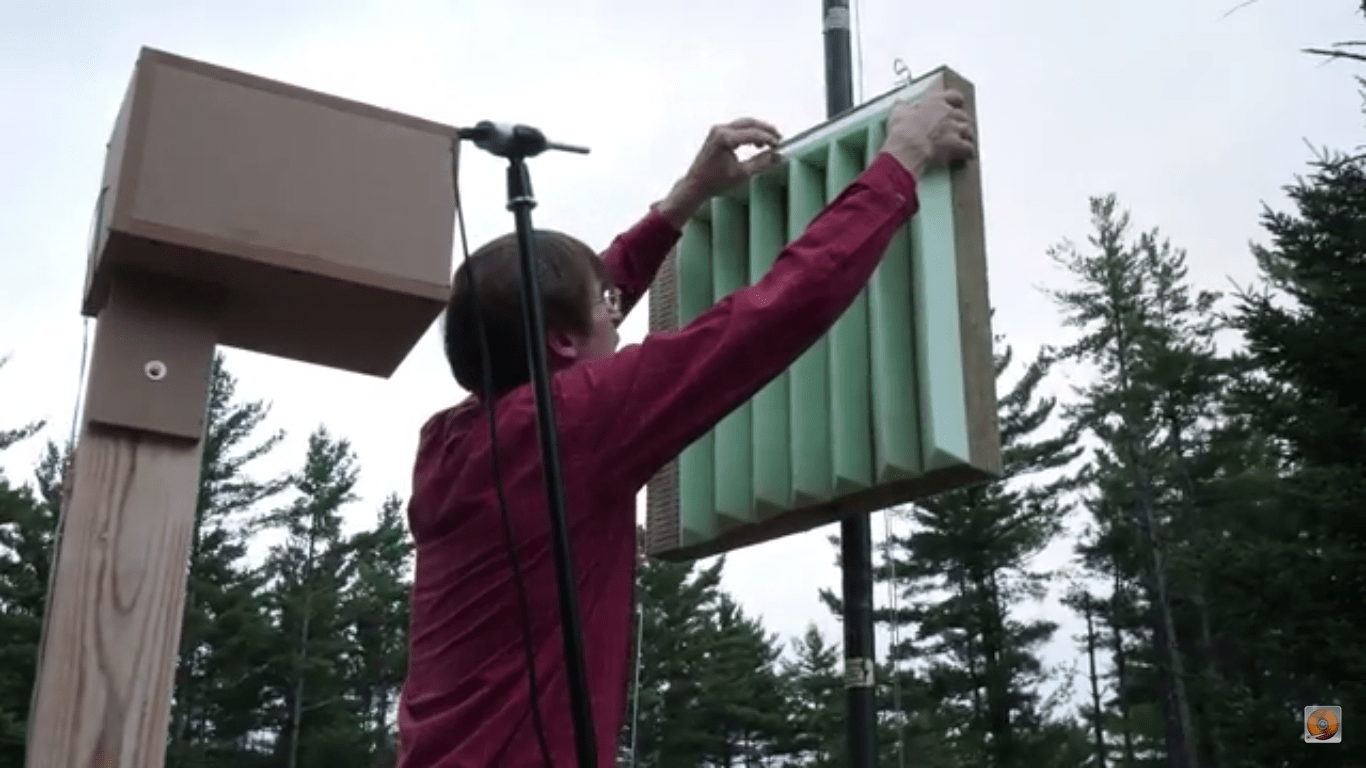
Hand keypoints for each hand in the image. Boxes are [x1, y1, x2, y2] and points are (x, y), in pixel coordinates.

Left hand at [657, 118, 782, 227]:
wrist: (696, 185)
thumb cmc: (714, 182)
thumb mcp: (742, 174)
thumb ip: (761, 163)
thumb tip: (776, 156)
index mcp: (724, 138)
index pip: (753, 133)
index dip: (769, 138)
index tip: (779, 144)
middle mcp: (720, 130)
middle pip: (749, 123)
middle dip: (765, 129)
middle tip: (778, 138)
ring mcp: (717, 130)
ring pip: (744, 123)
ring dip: (758, 130)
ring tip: (769, 143)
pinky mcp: (716, 134)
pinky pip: (737, 128)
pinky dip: (748, 133)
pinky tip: (756, 143)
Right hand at [881, 87, 975, 176]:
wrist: (910, 146)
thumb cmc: (905, 129)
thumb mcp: (900, 112)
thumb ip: (905, 108)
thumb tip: (902, 107)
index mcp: (936, 101)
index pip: (953, 96)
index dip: (956, 100)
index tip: (956, 103)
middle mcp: (948, 113)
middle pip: (962, 115)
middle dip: (960, 121)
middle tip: (955, 126)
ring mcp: (955, 129)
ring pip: (968, 130)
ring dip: (966, 135)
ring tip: (963, 140)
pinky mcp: (958, 145)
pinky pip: (969, 148)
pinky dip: (968, 151)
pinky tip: (966, 154)